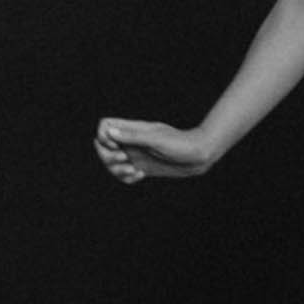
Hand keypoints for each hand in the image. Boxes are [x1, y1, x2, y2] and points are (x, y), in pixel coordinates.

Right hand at [94, 119, 212, 183]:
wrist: (199, 155)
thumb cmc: (181, 144)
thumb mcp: (156, 140)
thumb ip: (132, 137)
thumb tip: (109, 132)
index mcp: (133, 129)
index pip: (105, 126)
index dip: (103, 137)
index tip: (115, 145)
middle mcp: (132, 141)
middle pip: (104, 147)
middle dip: (108, 157)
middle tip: (125, 159)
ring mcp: (137, 154)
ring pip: (112, 163)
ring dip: (116, 170)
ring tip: (133, 171)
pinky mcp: (143, 167)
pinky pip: (125, 174)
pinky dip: (127, 178)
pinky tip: (140, 175)